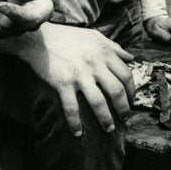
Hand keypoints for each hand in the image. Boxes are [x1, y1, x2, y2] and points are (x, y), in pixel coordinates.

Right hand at [20, 22, 135, 135]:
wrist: (39, 38)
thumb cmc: (68, 36)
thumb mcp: (95, 36)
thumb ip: (114, 47)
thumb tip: (131, 58)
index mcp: (104, 53)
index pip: (126, 75)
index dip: (131, 91)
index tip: (131, 100)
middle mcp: (95, 64)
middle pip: (116, 91)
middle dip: (123, 108)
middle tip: (125, 119)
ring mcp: (79, 75)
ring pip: (98, 102)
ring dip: (105, 119)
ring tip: (109, 129)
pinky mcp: (62, 83)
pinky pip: (71, 107)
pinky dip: (75, 123)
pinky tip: (78, 133)